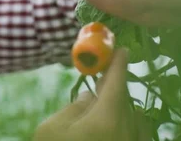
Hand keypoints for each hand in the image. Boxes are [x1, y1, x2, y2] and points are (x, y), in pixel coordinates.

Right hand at [33, 49, 149, 140]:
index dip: (118, 63)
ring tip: (94, 109)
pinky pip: (129, 131)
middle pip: (123, 98)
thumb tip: (91, 95)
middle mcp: (127, 130)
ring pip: (127, 115)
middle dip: (111, 87)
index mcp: (108, 118)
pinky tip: (99, 129)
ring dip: (113, 107)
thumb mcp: (51, 128)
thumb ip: (74, 105)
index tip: (122, 49)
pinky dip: (117, 123)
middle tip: (98, 77)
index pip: (118, 81)